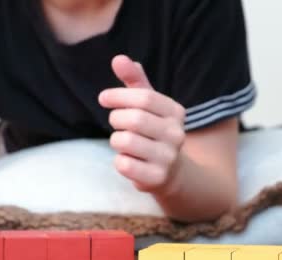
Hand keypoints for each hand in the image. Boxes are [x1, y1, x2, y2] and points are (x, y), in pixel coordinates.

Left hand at [99, 55, 185, 193]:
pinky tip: (129, 161)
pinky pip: (124, 165)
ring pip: (124, 141)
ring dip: (116, 140)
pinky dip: (120, 162)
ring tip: (124, 143)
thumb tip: (119, 58)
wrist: (172, 172)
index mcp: (176, 112)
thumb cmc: (154, 131)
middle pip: (134, 119)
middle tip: (116, 123)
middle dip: (116, 119)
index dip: (118, 95)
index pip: (144, 97)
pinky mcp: (157, 178)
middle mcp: (177, 134)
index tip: (104, 98)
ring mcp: (169, 157)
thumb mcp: (148, 106)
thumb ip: (134, 81)